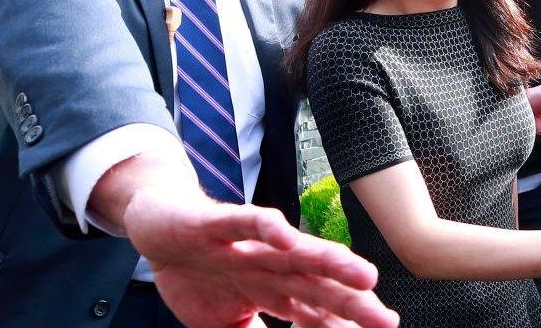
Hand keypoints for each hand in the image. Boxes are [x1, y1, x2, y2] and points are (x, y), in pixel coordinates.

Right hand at [124, 186, 398, 327]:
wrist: (153, 225)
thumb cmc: (195, 271)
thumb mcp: (222, 321)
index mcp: (271, 289)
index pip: (314, 310)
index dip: (344, 324)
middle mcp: (267, 264)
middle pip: (315, 284)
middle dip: (351, 301)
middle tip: (386, 319)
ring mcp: (245, 244)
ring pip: (293, 252)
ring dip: (329, 262)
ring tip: (363, 275)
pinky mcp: (216, 223)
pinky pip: (245, 223)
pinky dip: (268, 228)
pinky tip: (288, 237)